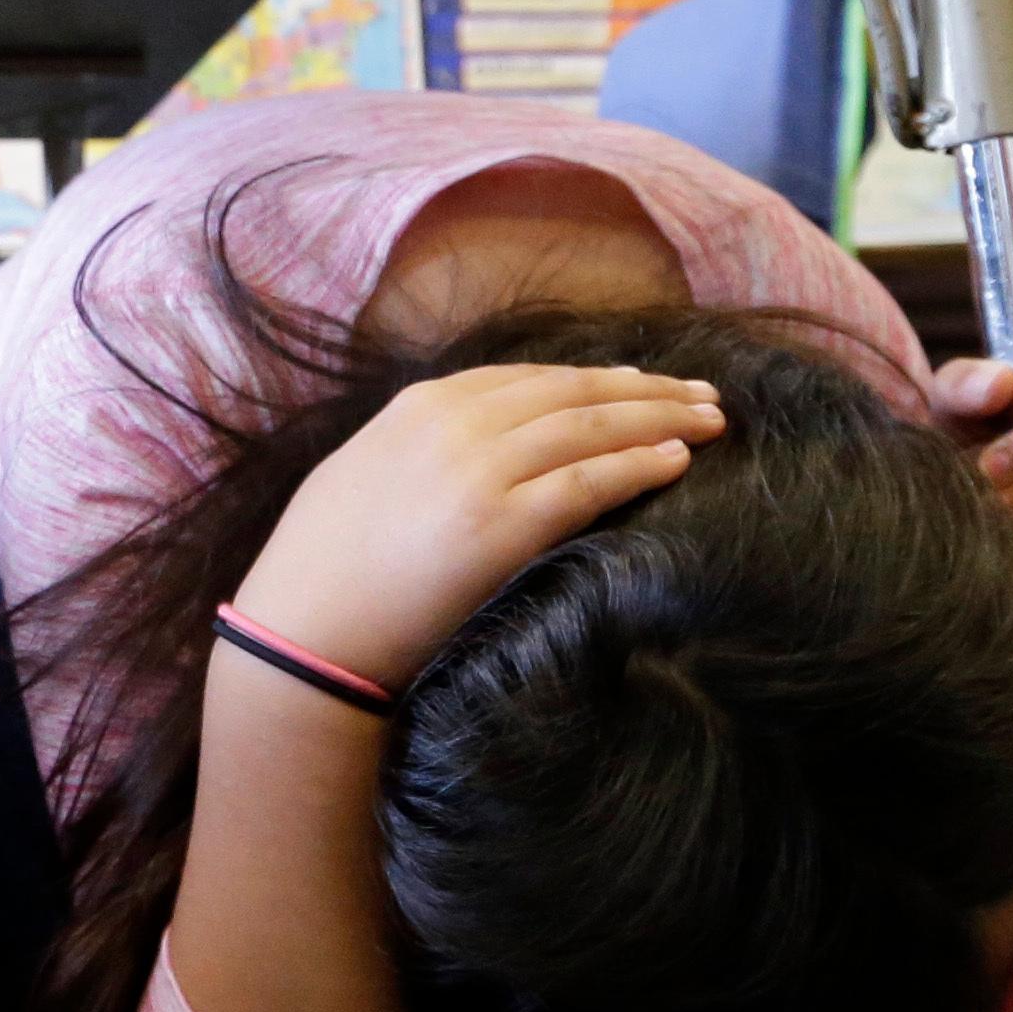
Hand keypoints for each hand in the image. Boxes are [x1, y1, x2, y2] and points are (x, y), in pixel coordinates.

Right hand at [229, 364, 725, 688]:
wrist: (302, 633)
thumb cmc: (321, 569)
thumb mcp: (362, 473)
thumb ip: (420, 446)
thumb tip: (473, 445)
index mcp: (418, 407)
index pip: (528, 379)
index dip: (594, 379)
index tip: (639, 383)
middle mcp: (453, 425)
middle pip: (573, 392)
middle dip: (647, 391)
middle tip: (703, 394)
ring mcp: (480, 472)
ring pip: (593, 427)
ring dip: (662, 420)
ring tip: (710, 421)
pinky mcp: (502, 526)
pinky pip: (589, 483)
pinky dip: (638, 466)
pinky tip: (677, 462)